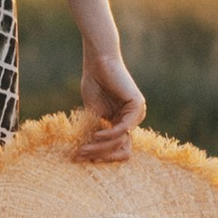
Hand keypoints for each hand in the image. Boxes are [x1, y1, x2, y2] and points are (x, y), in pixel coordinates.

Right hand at [73, 44, 144, 161]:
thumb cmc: (94, 83)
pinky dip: (109, 135)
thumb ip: (96, 130)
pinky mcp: (137, 105)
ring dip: (101, 147)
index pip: (118, 148)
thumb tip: (86, 154)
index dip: (101, 155)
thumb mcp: (94, 113)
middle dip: (99, 154)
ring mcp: (137, 113)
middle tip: (80, 155)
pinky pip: (123, 128)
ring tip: (84, 148)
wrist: (98, 61)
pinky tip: (96, 135)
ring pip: (120, 141)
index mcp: (124, 121)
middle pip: (120, 148)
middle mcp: (134, 119)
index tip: (81, 156)